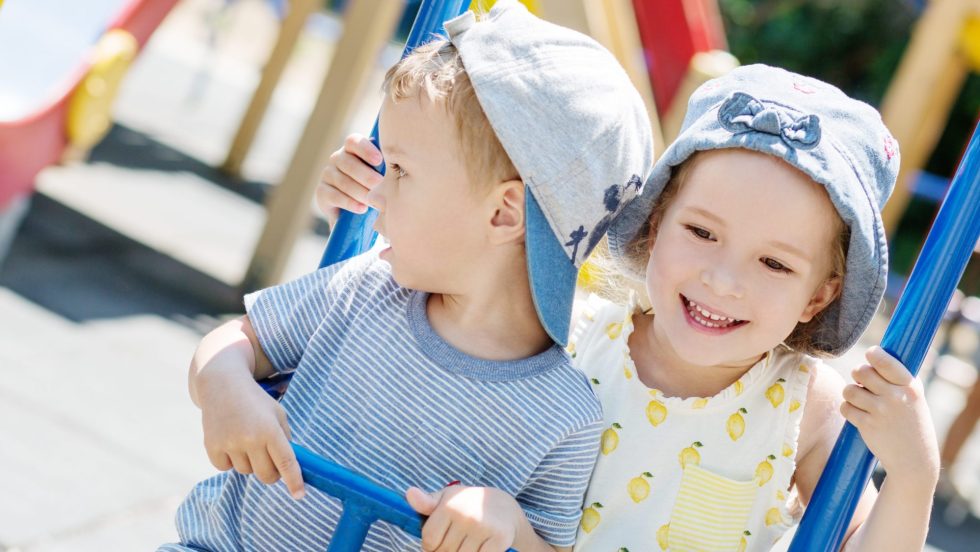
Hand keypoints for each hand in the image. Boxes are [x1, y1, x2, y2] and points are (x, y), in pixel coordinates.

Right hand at [199, 377, 305, 499]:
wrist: (222, 385)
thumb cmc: (256, 401)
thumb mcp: (278, 414)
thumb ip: (285, 439)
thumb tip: (287, 468)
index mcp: (270, 429)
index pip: (286, 463)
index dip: (294, 481)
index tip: (299, 495)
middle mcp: (249, 439)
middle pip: (266, 475)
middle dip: (272, 473)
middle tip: (271, 460)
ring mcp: (229, 444)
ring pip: (247, 471)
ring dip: (250, 462)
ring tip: (247, 440)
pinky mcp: (212, 447)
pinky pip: (226, 468)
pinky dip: (231, 460)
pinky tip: (231, 441)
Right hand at [316, 133, 383, 222]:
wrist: (358, 216)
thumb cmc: (378, 190)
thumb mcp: (384, 177)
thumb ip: (387, 168)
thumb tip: (403, 164)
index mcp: (353, 150)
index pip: (353, 141)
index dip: (365, 149)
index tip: (379, 160)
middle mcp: (338, 158)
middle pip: (347, 162)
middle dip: (365, 174)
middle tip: (379, 184)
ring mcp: (328, 174)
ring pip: (342, 180)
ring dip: (359, 191)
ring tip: (373, 200)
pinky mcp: (321, 192)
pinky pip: (333, 195)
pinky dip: (349, 202)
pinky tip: (361, 208)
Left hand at [406, 485, 520, 551]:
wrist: (504, 507)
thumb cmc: (468, 504)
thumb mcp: (446, 498)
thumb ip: (426, 502)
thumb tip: (409, 493)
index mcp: (449, 506)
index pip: (429, 541)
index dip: (431, 546)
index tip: (438, 541)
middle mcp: (466, 516)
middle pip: (444, 551)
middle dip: (446, 551)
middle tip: (455, 542)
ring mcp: (483, 528)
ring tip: (467, 544)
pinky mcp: (499, 538)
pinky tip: (480, 548)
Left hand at [840, 346, 939, 486]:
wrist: (914, 459)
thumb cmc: (912, 422)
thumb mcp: (914, 397)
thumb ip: (898, 378)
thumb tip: (875, 355)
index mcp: (910, 386)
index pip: (884, 360)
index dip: (872, 354)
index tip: (870, 356)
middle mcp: (896, 397)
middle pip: (861, 371)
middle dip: (858, 374)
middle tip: (862, 382)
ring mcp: (881, 411)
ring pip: (849, 389)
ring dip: (851, 393)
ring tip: (861, 400)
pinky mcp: (867, 425)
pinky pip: (845, 407)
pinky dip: (848, 409)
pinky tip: (858, 414)